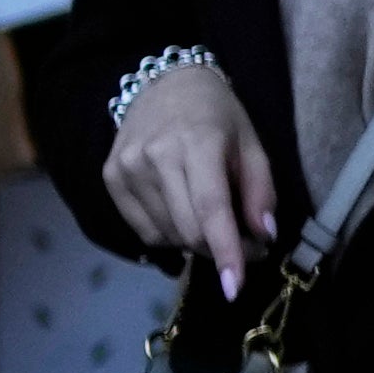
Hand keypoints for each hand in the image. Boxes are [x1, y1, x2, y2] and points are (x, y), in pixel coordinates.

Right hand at [108, 58, 280, 295]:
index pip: (210, 209)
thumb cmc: (217, 116)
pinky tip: (181, 214)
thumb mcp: (251, 143)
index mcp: (197, 142)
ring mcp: (127, 168)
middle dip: (220, 249)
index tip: (234, 287)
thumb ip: (261, 191)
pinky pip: (144, 231)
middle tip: (244, 244)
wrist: (164, 84)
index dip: (224, 251)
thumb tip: (263, 237)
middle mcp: (155, 156)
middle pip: (188, 230)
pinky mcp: (111, 178)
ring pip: (166, 235)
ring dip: (195, 244)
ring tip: (213, 225)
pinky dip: (169, 235)